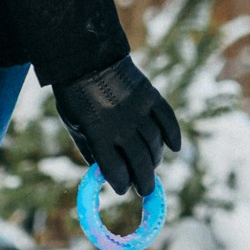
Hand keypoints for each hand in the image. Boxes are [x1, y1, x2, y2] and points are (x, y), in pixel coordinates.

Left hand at [52, 55, 181, 195]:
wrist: (87, 60)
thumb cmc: (76, 97)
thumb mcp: (75, 126)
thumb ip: (91, 149)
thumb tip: (103, 174)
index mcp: (97, 134)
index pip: (115, 169)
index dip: (121, 182)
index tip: (123, 188)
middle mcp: (121, 125)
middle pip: (140, 161)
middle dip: (143, 180)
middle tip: (145, 190)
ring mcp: (138, 110)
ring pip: (155, 143)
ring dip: (155, 158)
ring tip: (151, 166)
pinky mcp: (150, 96)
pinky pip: (168, 120)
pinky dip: (173, 135)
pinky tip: (174, 147)